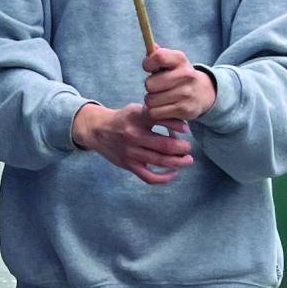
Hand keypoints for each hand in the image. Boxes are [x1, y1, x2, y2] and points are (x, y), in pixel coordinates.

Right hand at [71, 102, 193, 184]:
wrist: (97, 130)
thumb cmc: (123, 119)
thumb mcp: (136, 109)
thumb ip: (155, 114)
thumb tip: (180, 123)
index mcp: (137, 117)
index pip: (160, 120)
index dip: (176, 124)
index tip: (186, 129)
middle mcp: (134, 135)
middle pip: (164, 145)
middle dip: (182, 148)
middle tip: (188, 148)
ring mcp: (131, 152)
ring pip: (160, 161)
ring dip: (178, 162)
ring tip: (187, 160)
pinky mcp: (128, 165)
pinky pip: (148, 177)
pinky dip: (163, 178)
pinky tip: (173, 173)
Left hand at [141, 45, 216, 124]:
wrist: (203, 93)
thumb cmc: (180, 75)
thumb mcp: (172, 62)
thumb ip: (159, 54)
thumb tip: (151, 46)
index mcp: (180, 59)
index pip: (157, 57)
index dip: (148, 63)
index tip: (150, 68)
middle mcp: (186, 75)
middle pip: (149, 84)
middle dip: (150, 86)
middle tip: (157, 87)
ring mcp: (186, 93)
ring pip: (150, 100)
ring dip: (151, 101)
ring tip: (160, 97)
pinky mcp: (184, 110)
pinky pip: (155, 113)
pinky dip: (155, 112)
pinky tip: (163, 107)